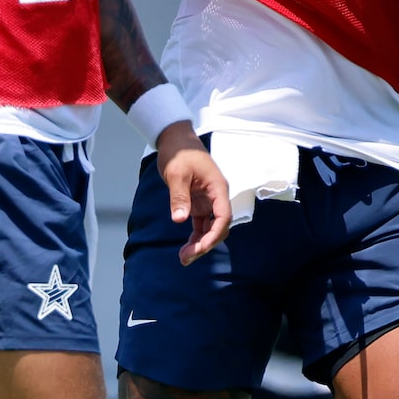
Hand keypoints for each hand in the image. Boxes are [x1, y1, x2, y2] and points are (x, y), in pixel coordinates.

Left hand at [156, 122, 231, 265]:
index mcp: (217, 188)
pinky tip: (186, 248)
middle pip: (219, 226)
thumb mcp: (177, 173)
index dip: (214, 235)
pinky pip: (201, 224)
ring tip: (184, 258)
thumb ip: (179, 196)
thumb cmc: (179, 152)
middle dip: (205, 244)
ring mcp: (209, 201)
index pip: (223, 216)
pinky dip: (196, 236)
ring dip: (200, 243)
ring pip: (210, 228)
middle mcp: (216, 196)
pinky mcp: (199, 203)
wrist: (175, 140)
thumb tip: (179, 219)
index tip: (200, 248)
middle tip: (186, 258)